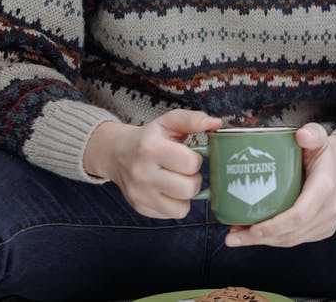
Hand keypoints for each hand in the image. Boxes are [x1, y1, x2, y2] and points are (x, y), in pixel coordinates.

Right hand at [83, 109, 220, 218]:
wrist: (117, 154)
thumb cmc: (149, 138)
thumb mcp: (168, 122)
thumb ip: (193, 120)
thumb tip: (217, 123)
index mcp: (151, 148)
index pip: (191, 164)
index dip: (196, 160)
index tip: (189, 156)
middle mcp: (143, 173)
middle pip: (189, 188)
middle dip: (194, 179)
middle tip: (186, 172)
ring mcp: (140, 194)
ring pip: (182, 208)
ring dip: (186, 195)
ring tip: (179, 181)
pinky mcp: (140, 208)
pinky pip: (172, 215)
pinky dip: (175, 205)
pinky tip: (169, 191)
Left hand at [224, 124, 335, 247]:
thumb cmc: (325, 154)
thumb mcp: (320, 138)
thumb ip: (312, 133)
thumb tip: (301, 134)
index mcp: (326, 188)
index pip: (300, 215)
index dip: (275, 226)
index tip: (253, 228)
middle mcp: (329, 210)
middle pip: (292, 233)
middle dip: (260, 238)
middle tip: (233, 236)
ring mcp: (327, 223)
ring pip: (291, 240)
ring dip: (263, 241)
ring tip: (237, 236)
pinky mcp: (323, 230)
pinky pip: (296, 239)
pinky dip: (274, 239)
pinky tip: (254, 235)